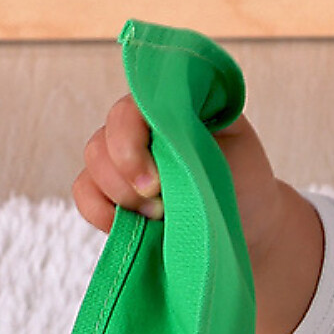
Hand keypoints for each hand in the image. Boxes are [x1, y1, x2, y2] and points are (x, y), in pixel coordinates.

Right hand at [72, 94, 322, 333]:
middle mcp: (137, 127)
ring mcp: (120, 159)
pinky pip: (85, 194)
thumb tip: (162, 152)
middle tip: (160, 205)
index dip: (129, 144)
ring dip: (119, 196)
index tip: (155, 183)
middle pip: (103, 140)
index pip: (129, 109)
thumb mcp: (236, 151)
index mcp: (166, 107)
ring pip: (92, 165)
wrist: (247, 221)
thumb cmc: (244, 180)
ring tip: (158, 217)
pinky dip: (100, 212)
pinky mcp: (112, 192)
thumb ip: (197, 140)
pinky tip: (129, 226)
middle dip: (126, 178)